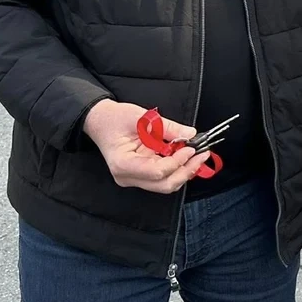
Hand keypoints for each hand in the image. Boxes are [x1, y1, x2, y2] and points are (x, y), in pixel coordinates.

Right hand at [82, 99, 210, 192]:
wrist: (101, 121)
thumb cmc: (115, 119)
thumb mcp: (141, 117)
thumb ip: (167, 127)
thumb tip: (190, 133)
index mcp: (123, 164)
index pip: (157, 172)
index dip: (177, 161)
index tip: (190, 147)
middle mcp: (127, 176)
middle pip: (164, 185)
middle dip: (186, 171)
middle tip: (201, 155)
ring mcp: (134, 178)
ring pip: (165, 184)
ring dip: (184, 171)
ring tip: (197, 155)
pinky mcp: (140, 175)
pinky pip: (162, 177)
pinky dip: (177, 168)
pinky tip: (186, 156)